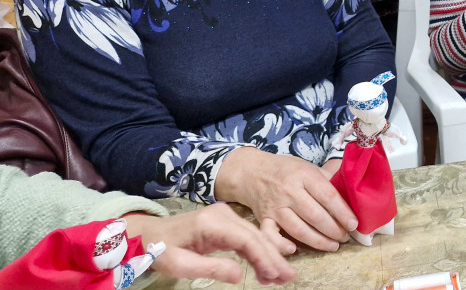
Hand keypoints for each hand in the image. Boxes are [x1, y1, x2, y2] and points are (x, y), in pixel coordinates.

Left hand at [122, 203, 295, 285]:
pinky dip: (260, 252)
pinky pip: (248, 237)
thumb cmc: (160, 249)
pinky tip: (271, 263)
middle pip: (255, 236)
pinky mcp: (227, 223)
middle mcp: (223, 215)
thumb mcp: (180, 264)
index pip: (245, 239)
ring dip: (270, 256)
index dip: (263, 256)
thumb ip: (210, 268)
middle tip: (288, 277)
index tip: (274, 274)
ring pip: (255, 236)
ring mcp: (226, 217)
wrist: (149, 234)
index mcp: (211, 222)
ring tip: (282, 276)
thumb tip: (240, 274)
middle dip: (273, 257)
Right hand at [214, 147, 356, 252]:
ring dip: (318, 241)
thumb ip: (329, 176)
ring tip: (333, 245)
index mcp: (304, 175)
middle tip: (345, 237)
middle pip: (315, 216)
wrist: (252, 172)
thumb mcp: (308, 166)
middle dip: (334, 230)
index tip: (354, 224)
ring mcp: (275, 206)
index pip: (328, 196)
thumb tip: (354, 183)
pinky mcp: (263, 219)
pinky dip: (281, 245)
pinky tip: (295, 250)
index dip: (343, 212)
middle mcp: (289, 191)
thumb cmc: (286, 170)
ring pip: (299, 229)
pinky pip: (271, 235)